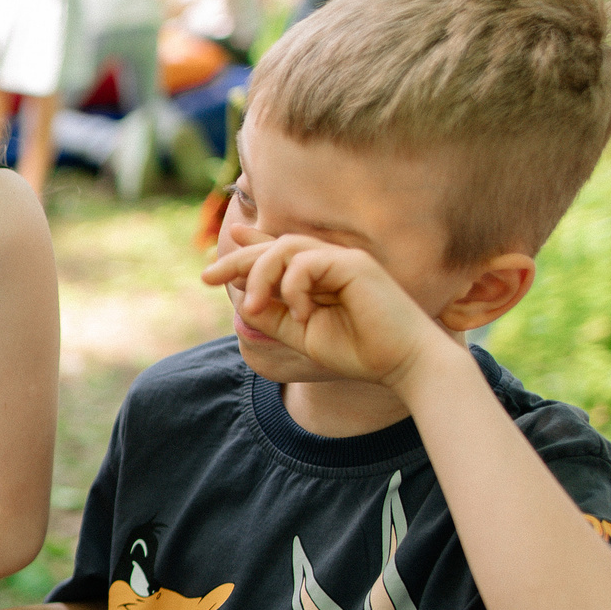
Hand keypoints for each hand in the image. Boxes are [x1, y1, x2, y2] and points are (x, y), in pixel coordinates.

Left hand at [202, 233, 448, 388]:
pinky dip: (294, 286)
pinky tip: (303, 313)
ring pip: (285, 249)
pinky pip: (307, 262)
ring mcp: (343, 259)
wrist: (402, 363)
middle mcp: (330, 261)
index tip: (210, 269)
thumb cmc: (359, 351)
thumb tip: (242, 299)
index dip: (245, 253)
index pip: (277, 255)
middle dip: (238, 259)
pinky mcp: (354, 264)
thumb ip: (274, 315)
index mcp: (319, 276)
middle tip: (207, 275)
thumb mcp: (302, 335)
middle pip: (274, 246)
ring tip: (256, 305)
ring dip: (262, 275)